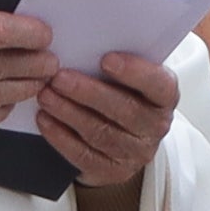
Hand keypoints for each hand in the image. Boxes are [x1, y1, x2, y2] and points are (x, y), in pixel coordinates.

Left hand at [33, 34, 178, 187]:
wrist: (121, 140)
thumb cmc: (120, 95)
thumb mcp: (127, 78)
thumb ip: (115, 63)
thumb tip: (82, 40)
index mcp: (164, 97)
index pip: (158, 85)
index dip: (135, 72)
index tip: (106, 59)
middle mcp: (156, 126)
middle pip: (124, 110)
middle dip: (88, 92)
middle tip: (59, 78)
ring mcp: (135, 152)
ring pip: (100, 132)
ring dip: (68, 112)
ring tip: (45, 95)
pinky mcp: (112, 170)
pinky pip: (84, 155)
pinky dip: (61, 136)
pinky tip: (44, 119)